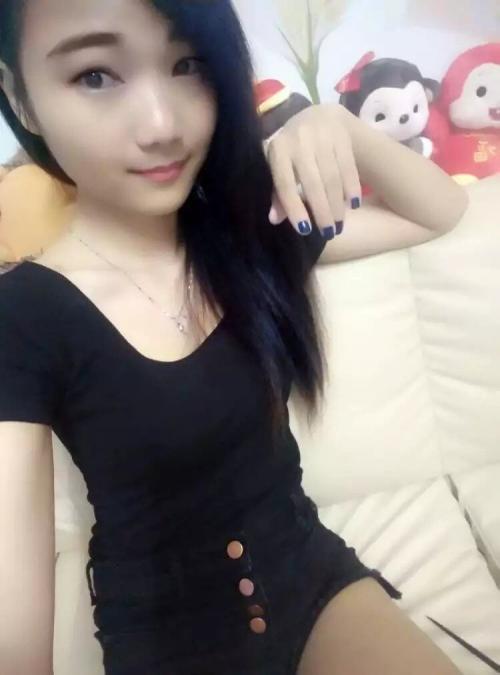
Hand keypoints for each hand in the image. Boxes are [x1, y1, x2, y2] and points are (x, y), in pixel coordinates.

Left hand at [264, 104, 361, 238]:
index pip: (286, 183)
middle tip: (329, 233)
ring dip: (337, 205)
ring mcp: (322, 135)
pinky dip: (352, 188)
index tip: (304, 230)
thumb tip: (274, 220)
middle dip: (322, 211)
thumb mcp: (281, 166)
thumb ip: (278, 193)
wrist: (318, 116)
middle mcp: (299, 140)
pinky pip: (349, 167)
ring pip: (332, 177)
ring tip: (339, 224)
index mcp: (278, 149)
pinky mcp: (342, 135)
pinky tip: (353, 205)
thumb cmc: (294, 149)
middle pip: (313, 183)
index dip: (294, 208)